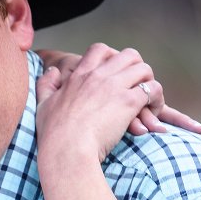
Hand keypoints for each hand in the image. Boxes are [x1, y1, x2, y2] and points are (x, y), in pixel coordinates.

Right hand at [36, 46, 200, 135]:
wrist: (67, 150)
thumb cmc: (53, 133)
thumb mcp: (43, 104)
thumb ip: (46, 84)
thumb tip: (52, 70)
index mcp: (80, 75)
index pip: (100, 50)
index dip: (113, 56)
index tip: (117, 72)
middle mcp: (99, 76)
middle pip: (129, 55)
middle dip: (137, 68)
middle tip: (138, 86)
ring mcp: (115, 87)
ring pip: (144, 69)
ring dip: (150, 83)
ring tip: (149, 101)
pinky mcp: (129, 102)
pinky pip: (152, 89)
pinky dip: (157, 99)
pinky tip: (154, 112)